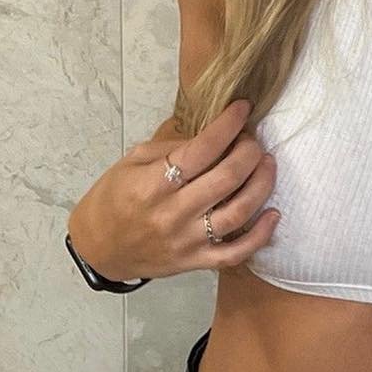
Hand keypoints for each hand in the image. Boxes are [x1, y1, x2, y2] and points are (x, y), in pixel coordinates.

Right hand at [67, 98, 278, 281]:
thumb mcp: (131, 162)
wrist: (97, 248)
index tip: (243, 109)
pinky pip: (236, 253)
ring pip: (239, 211)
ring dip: (262, 183)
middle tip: (252, 141)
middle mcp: (173, 212)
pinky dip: (261, 235)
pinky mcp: (195, 262)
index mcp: (153, 183)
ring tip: (267, 163)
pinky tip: (273, 214)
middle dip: (249, 151)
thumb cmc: (112, 199)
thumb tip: (214, 136)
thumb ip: (171, 148)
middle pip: (227, 177)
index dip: (228, 125)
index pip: (201, 149)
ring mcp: (187, 240)